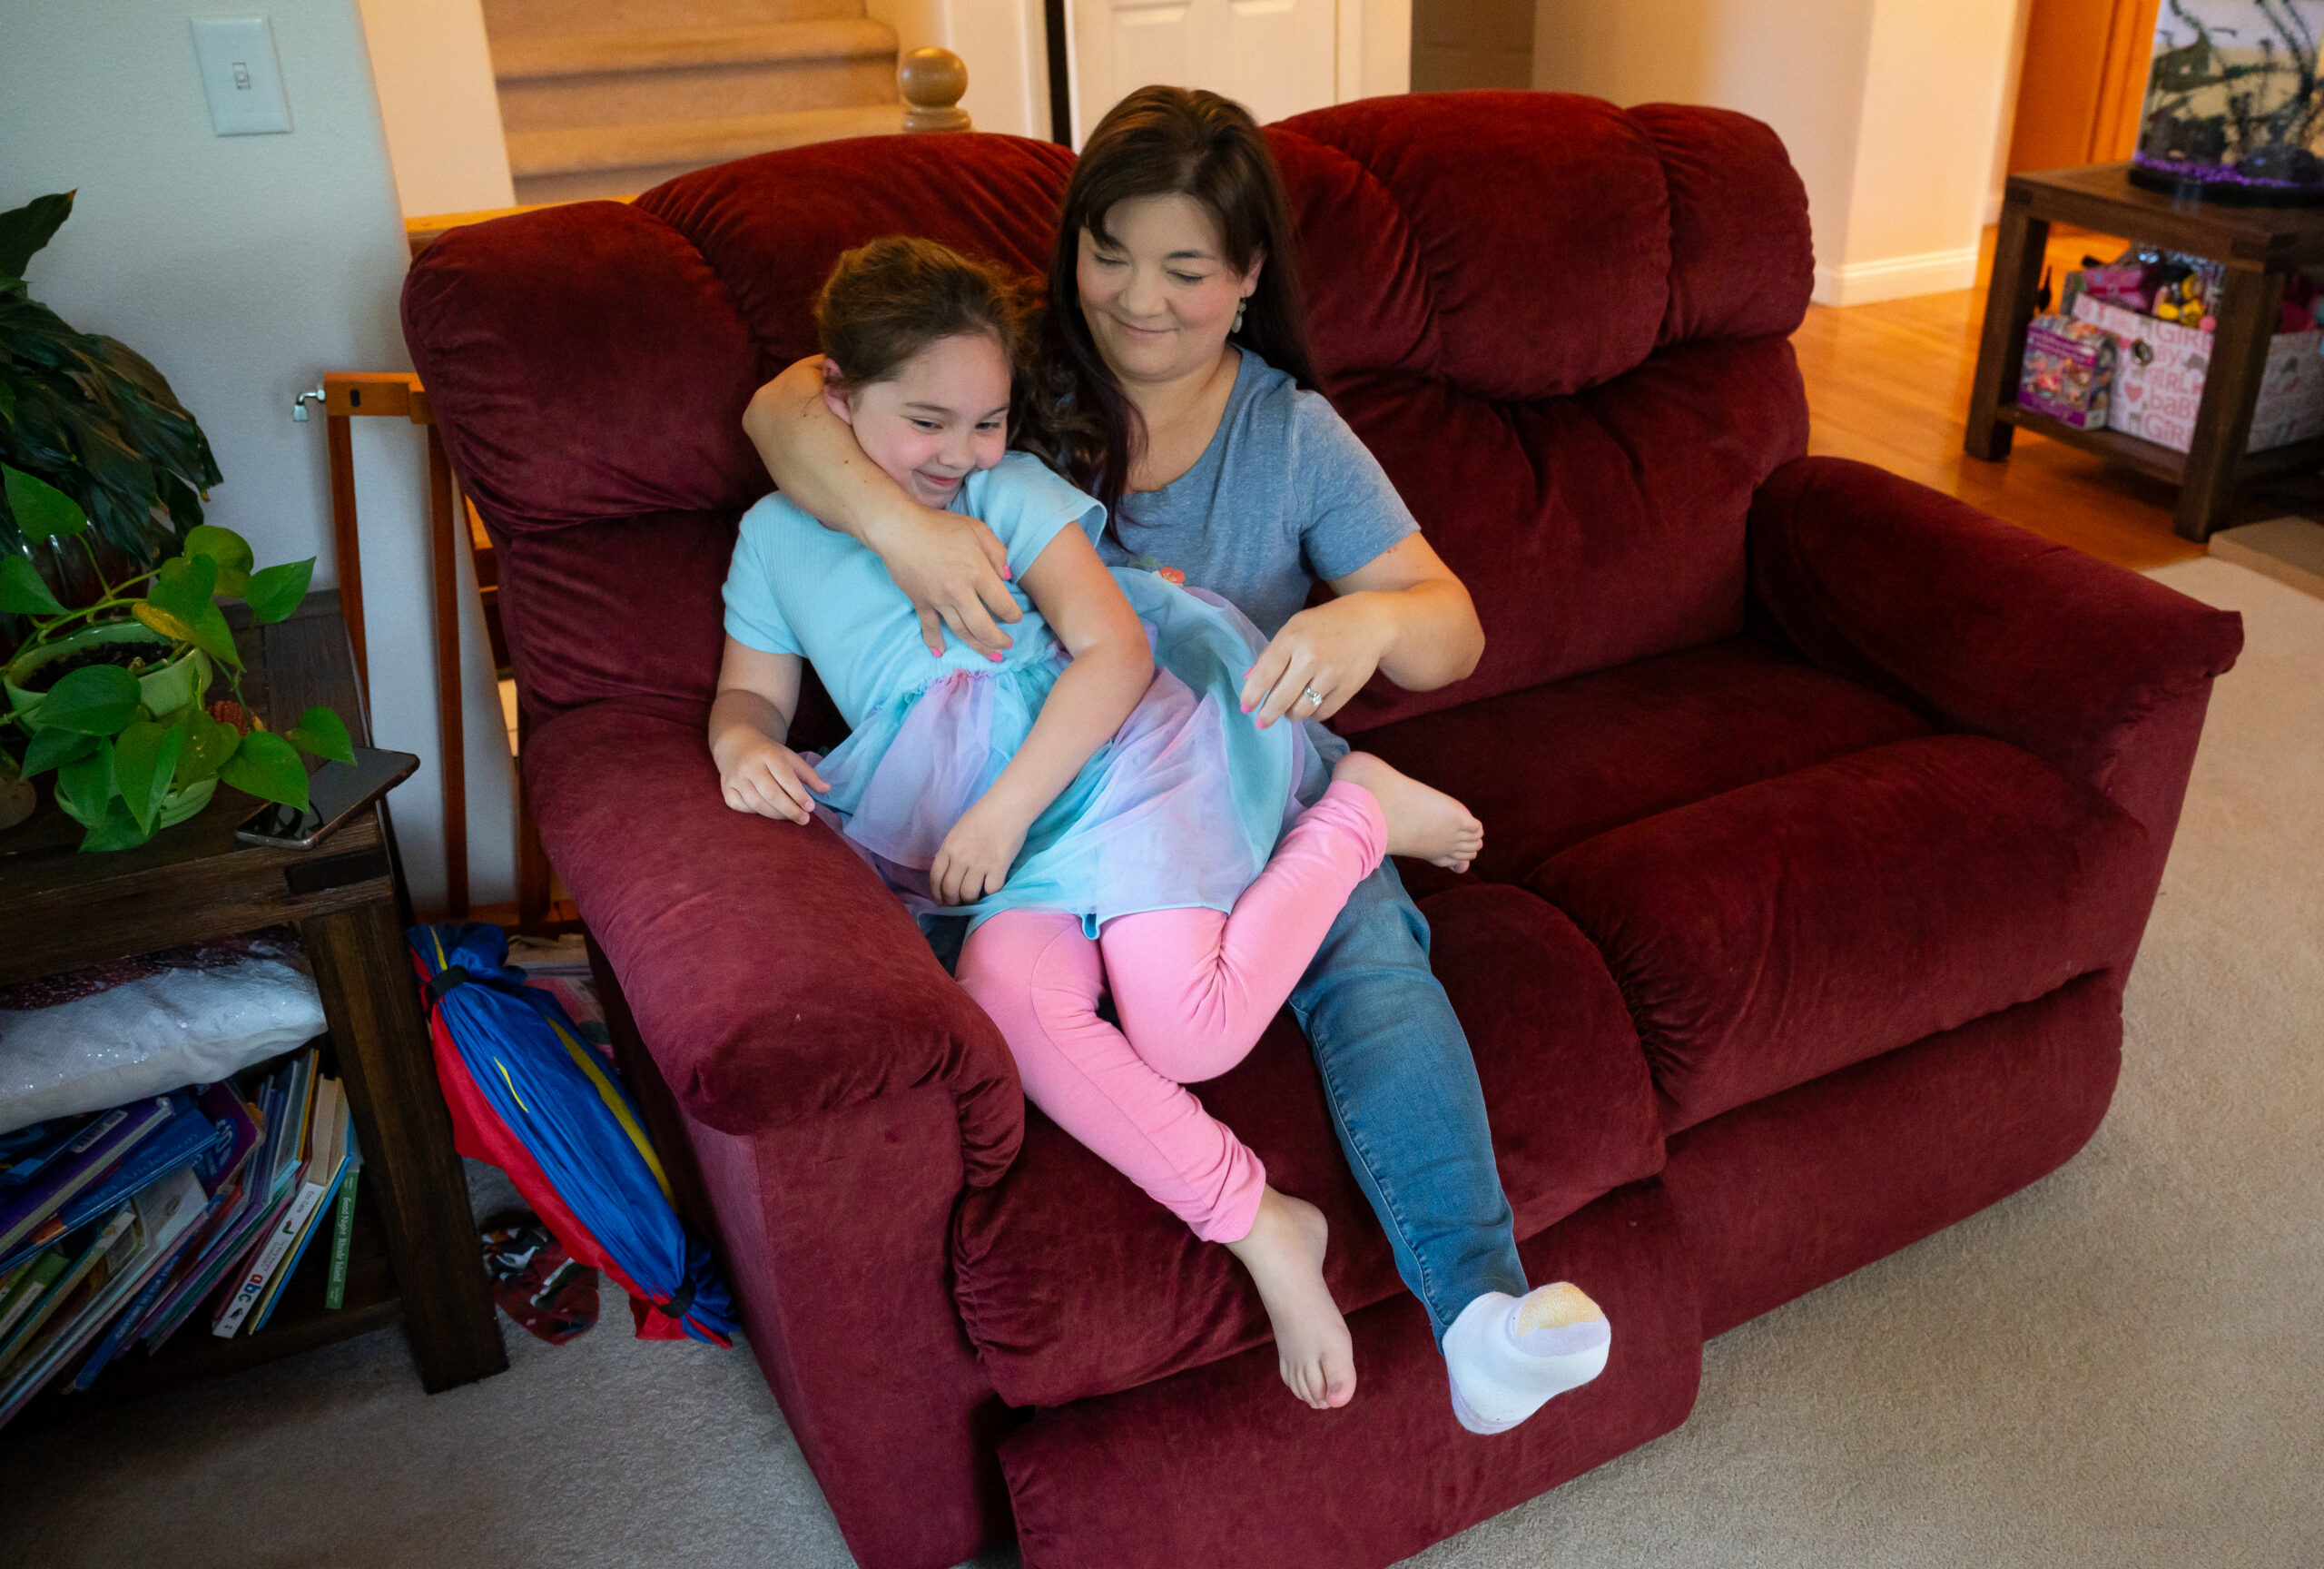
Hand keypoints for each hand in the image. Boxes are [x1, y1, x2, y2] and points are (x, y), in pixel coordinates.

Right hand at [714, 732, 828, 822]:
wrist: (736, 743)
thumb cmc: (768, 753)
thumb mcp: (789, 757)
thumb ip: (808, 774)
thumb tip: (827, 789)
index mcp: (768, 754)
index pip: (785, 777)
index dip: (798, 794)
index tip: (811, 807)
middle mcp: (750, 765)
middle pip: (771, 793)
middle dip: (790, 809)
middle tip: (804, 819)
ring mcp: (735, 777)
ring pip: (756, 803)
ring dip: (776, 814)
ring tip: (790, 817)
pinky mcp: (726, 788)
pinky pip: (741, 807)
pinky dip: (755, 812)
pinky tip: (767, 811)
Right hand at [872, 505, 1023, 660]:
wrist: (898, 529)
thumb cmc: (939, 525)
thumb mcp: (976, 529)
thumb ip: (997, 552)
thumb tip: (1008, 577)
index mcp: (977, 572)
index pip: (1002, 603)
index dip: (1013, 615)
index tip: (1016, 618)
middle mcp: (959, 591)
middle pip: (983, 626)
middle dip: (999, 641)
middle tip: (1007, 646)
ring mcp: (938, 600)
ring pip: (961, 631)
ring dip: (978, 647)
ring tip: (992, 656)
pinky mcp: (920, 602)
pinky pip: (929, 627)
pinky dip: (935, 641)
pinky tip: (941, 653)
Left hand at [930, 798, 1029, 904]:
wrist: (1007, 807)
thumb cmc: (984, 815)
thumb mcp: (959, 831)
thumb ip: (953, 850)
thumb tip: (952, 871)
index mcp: (948, 847)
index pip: (936, 877)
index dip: (936, 893)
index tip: (940, 902)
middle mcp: (961, 858)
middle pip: (950, 890)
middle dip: (952, 902)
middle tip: (958, 904)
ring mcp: (979, 864)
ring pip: (968, 894)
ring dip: (970, 901)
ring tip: (974, 899)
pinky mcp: (998, 868)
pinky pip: (991, 891)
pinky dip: (991, 894)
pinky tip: (992, 889)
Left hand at [1240, 595, 1391, 729]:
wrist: (1370, 624)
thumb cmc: (1324, 625)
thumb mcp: (1295, 628)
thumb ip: (1272, 653)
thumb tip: (1249, 680)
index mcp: (1292, 638)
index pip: (1264, 674)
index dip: (1251, 695)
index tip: (1245, 708)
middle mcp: (1310, 656)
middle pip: (1281, 698)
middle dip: (1268, 715)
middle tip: (1262, 723)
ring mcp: (1331, 673)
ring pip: (1302, 710)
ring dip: (1291, 715)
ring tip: (1289, 711)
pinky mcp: (1348, 687)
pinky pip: (1323, 713)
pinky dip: (1313, 714)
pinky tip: (1311, 706)